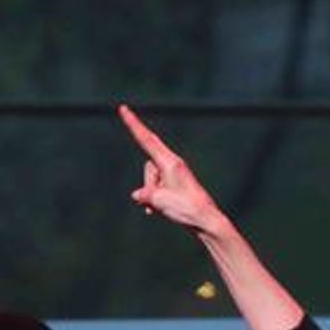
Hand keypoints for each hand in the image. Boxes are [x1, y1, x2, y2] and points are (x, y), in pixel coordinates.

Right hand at [118, 103, 224, 232]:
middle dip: (148, 183)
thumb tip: (137, 195)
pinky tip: (156, 212)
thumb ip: (145, 194)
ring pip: (153, 179)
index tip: (123, 108)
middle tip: (156, 201)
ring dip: (153, 194)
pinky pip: (159, 188)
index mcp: (170, 162)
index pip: (146, 139)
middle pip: (148, 166)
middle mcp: (173, 165)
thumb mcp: (159, 201)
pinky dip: (156, 198)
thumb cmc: (186, 208)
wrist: (206, 221)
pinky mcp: (178, 185)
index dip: (133, 124)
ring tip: (163, 208)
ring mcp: (176, 175)